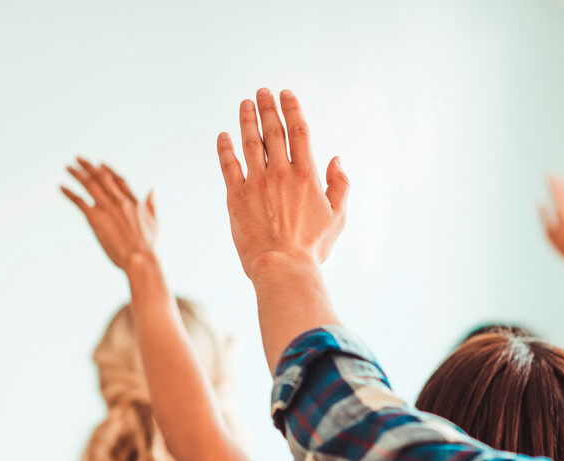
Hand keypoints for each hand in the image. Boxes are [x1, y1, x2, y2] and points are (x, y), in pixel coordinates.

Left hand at [61, 158, 156, 271]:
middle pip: (102, 178)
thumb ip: (152, 204)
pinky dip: (70, 193)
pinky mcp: (96, 218)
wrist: (141, 258)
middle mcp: (120, 201)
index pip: (118, 181)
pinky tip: (61, 187)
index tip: (100, 164)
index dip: (108, 171)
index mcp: (134, 202)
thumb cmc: (149, 246)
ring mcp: (108, 208)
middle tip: (78, 158)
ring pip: (90, 185)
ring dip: (77, 174)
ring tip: (68, 167)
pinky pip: (80, 201)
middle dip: (89, 167)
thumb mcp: (155, 222)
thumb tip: (154, 189)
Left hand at [216, 89, 348, 278]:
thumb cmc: (311, 247)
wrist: (282, 266)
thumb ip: (340, 185)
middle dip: (267, 107)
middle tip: (262, 92)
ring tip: (245, 104)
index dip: (292, 108)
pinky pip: (228, 165)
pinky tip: (223, 135)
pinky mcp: (236, 196)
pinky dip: (225, 147)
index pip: (299, 131)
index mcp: (306, 174)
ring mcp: (256, 183)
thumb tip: (337, 159)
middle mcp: (281, 173)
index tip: (285, 94)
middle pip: (273, 130)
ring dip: (246, 119)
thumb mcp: (338, 216)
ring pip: (250, 142)